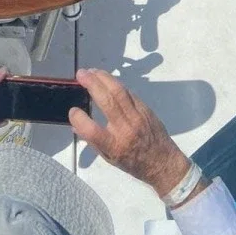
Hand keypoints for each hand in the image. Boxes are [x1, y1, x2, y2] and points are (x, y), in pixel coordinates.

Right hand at [69, 69, 190, 198]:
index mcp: (115, 146)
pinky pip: (129, 93)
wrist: (163, 162)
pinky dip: (116, 84)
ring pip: (120, 91)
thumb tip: (75, 124)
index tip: (73, 110)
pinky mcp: (145, 108)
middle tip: (81, 74)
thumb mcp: (109, 159)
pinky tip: (108, 80)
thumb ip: (92, 141)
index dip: (79, 119)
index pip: (92, 131)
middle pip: (107, 101)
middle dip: (92, 84)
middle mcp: (126, 129)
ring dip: (104, 78)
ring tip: (93, 71)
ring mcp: (138, 117)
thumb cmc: (133, 163)